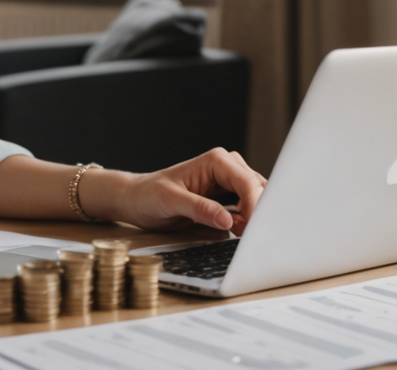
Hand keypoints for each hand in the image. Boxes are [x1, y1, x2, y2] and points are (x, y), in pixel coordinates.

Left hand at [86, 148, 265, 234]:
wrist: (136, 200)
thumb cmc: (148, 195)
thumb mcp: (171, 201)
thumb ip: (200, 209)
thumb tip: (227, 219)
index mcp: (216, 161)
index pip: (247, 182)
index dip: (256, 205)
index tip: (254, 228)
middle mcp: (226, 168)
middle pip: (257, 190)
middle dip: (260, 212)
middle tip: (255, 236)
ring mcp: (228, 184)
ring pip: (256, 200)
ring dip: (254, 218)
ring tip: (246, 236)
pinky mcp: (227, 199)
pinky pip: (246, 210)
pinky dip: (247, 223)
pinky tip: (238, 233)